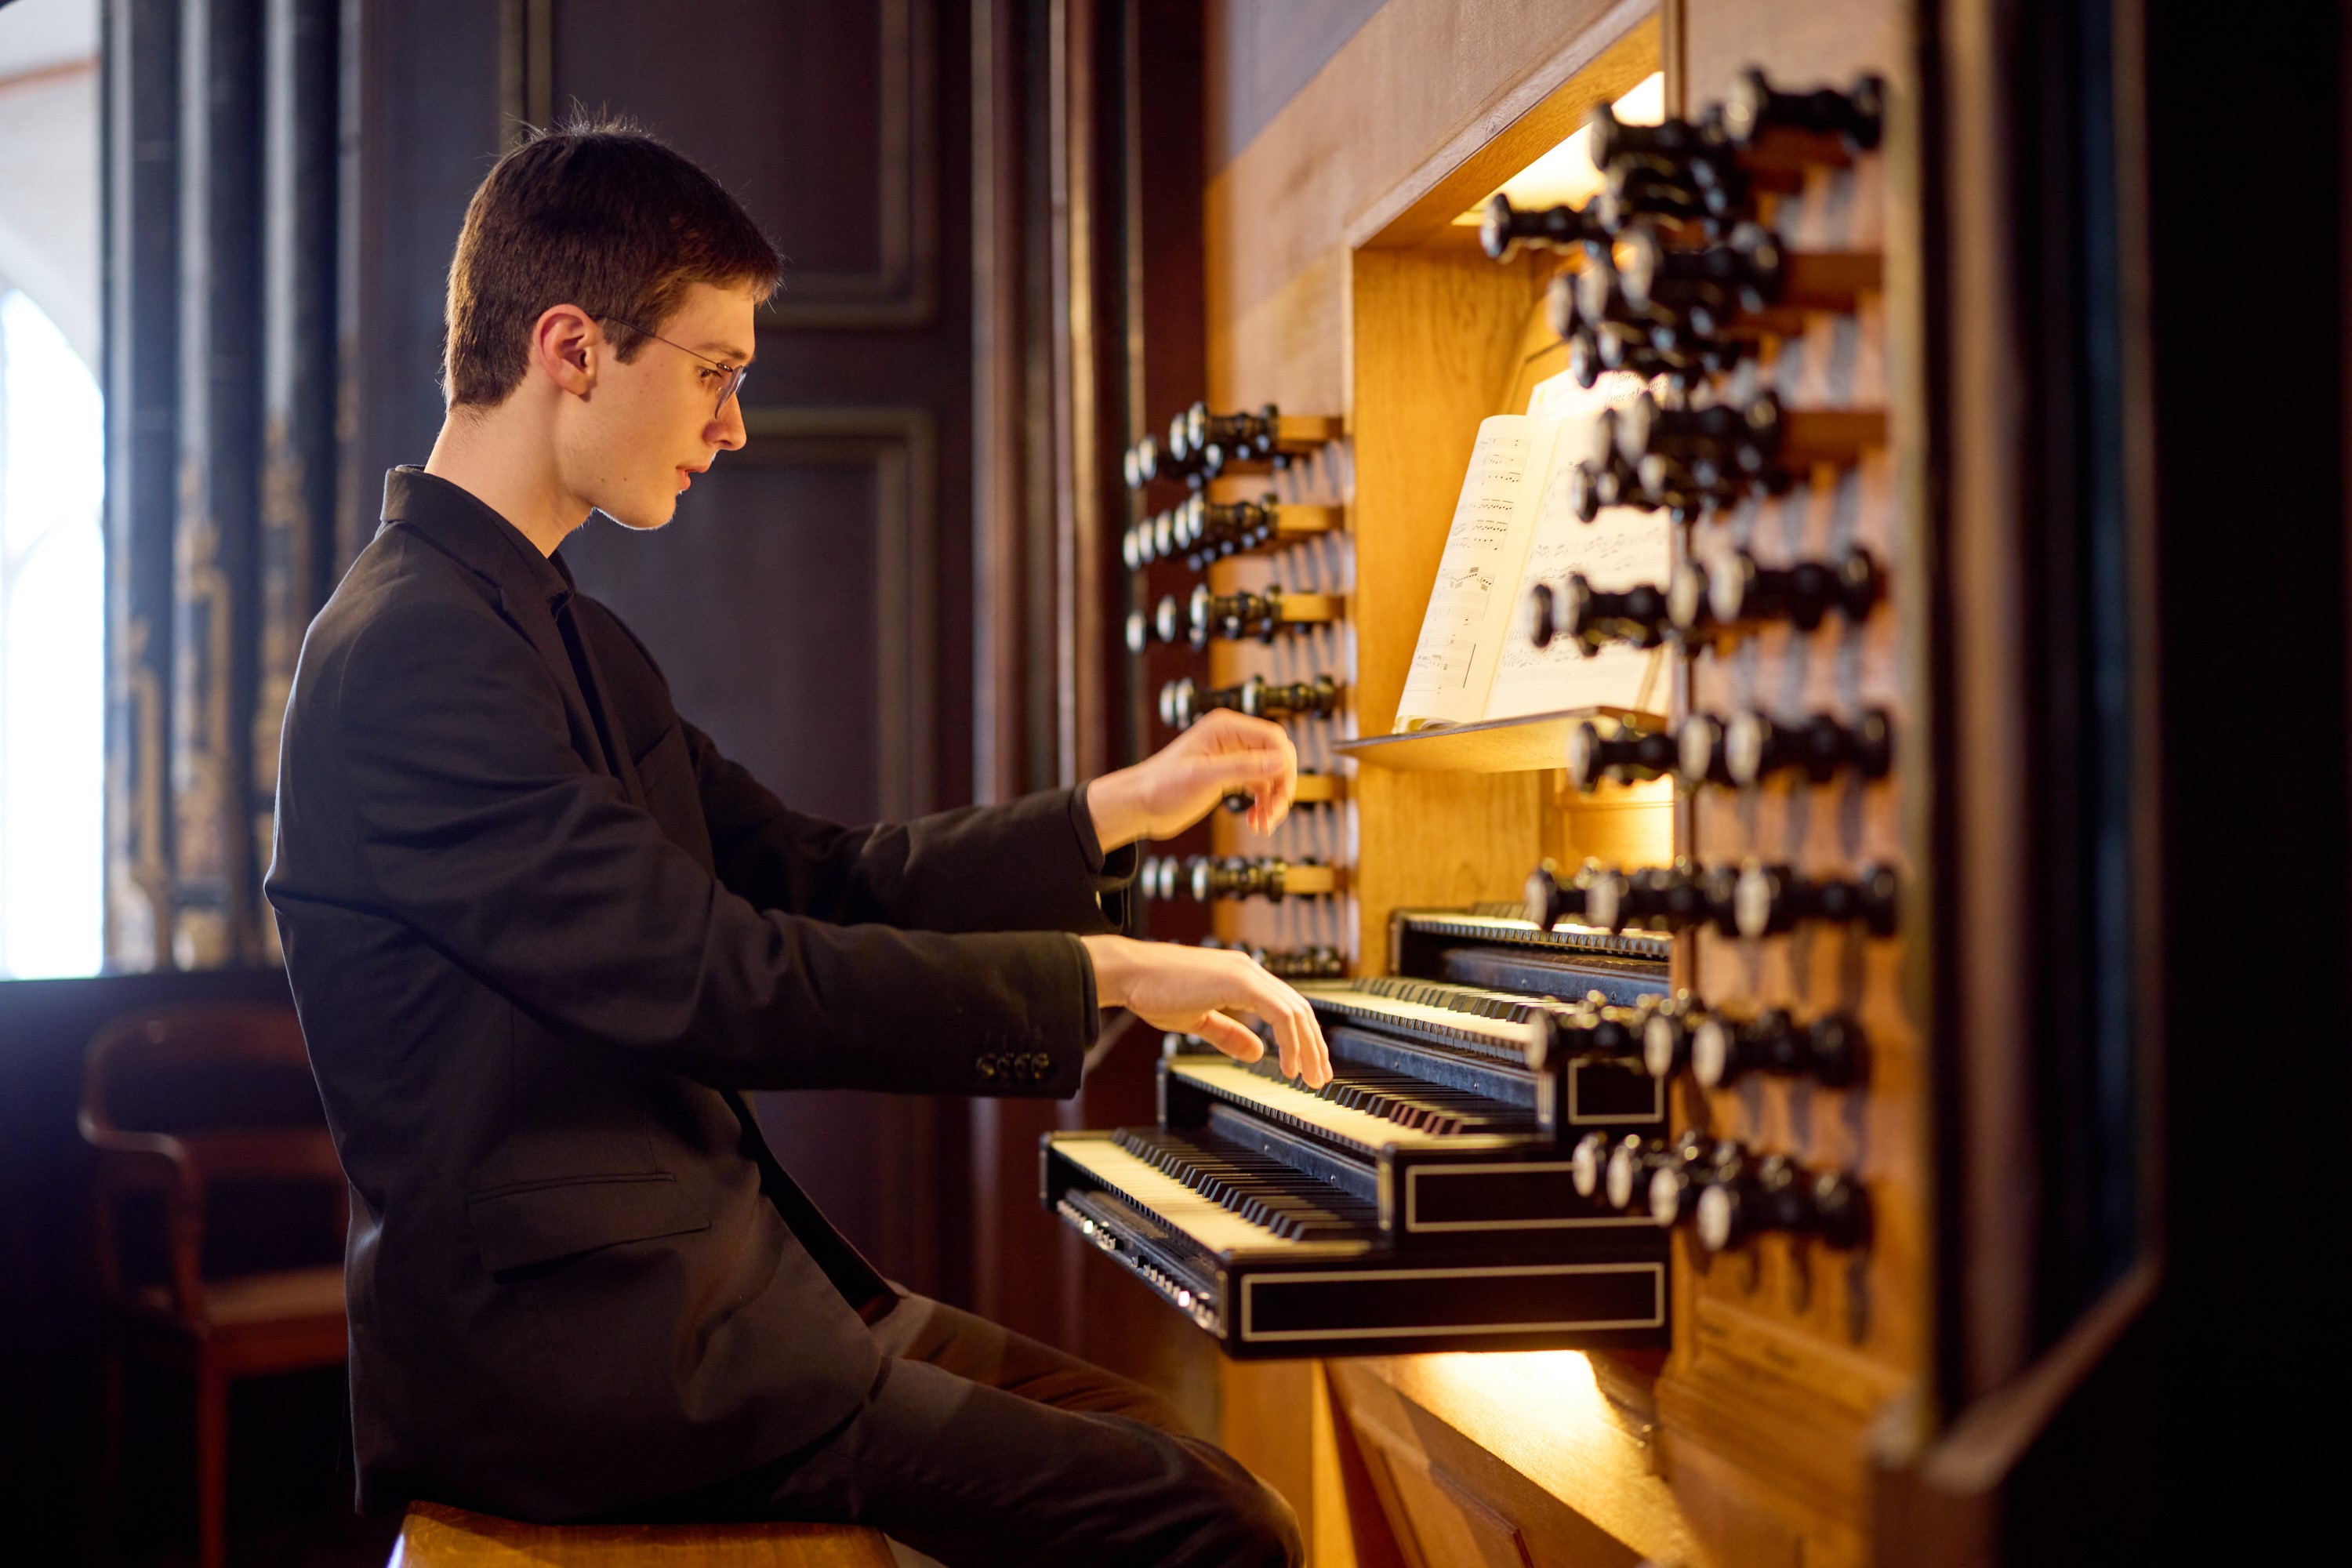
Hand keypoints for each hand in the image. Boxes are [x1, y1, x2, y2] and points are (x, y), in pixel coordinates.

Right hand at [1080, 935, 1330, 1086]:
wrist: (1129, 974)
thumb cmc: (1154, 992)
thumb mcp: (1198, 1019)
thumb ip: (1229, 1034)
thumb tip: (1258, 1052)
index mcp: (1241, 977)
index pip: (1286, 1006)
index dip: (1302, 1037)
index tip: (1306, 1065)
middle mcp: (1250, 970)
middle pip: (1299, 1008)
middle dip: (1314, 1046)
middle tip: (1320, 1078)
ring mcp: (1247, 973)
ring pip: (1296, 1012)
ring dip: (1308, 1048)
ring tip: (1310, 1077)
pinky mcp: (1240, 981)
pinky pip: (1280, 1014)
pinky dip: (1290, 1041)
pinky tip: (1289, 1065)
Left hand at [1086, 710, 1298, 845]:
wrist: (1139, 806)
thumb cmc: (1162, 787)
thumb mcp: (1203, 777)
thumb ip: (1243, 767)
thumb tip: (1281, 761)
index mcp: (1226, 727)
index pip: (1273, 738)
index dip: (1285, 765)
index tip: (1283, 795)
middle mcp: (1232, 738)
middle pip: (1277, 756)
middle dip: (1281, 786)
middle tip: (1273, 815)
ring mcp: (1232, 757)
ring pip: (1271, 775)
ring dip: (1273, 801)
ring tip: (1263, 826)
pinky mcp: (1229, 776)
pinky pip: (1260, 787)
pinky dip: (1263, 806)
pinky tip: (1255, 824)